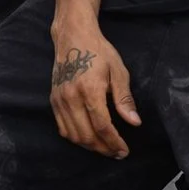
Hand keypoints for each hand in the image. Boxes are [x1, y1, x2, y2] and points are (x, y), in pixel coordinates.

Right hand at [49, 16, 141, 158]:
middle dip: (104, 149)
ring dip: (90, 146)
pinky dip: (75, 137)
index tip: (124, 151)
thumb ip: (124, 99)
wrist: (73, 36)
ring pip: (73, 135)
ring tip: (104, 147)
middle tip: (117, 152)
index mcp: (90, 90)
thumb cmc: (99, 51)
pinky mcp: (53, 99)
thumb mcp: (118, 71)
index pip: (102, 126)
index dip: (114, 143)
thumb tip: (135, 122)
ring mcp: (60, 99)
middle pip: (87, 135)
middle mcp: (71, 97)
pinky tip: (88, 137)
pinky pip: (62, 128)